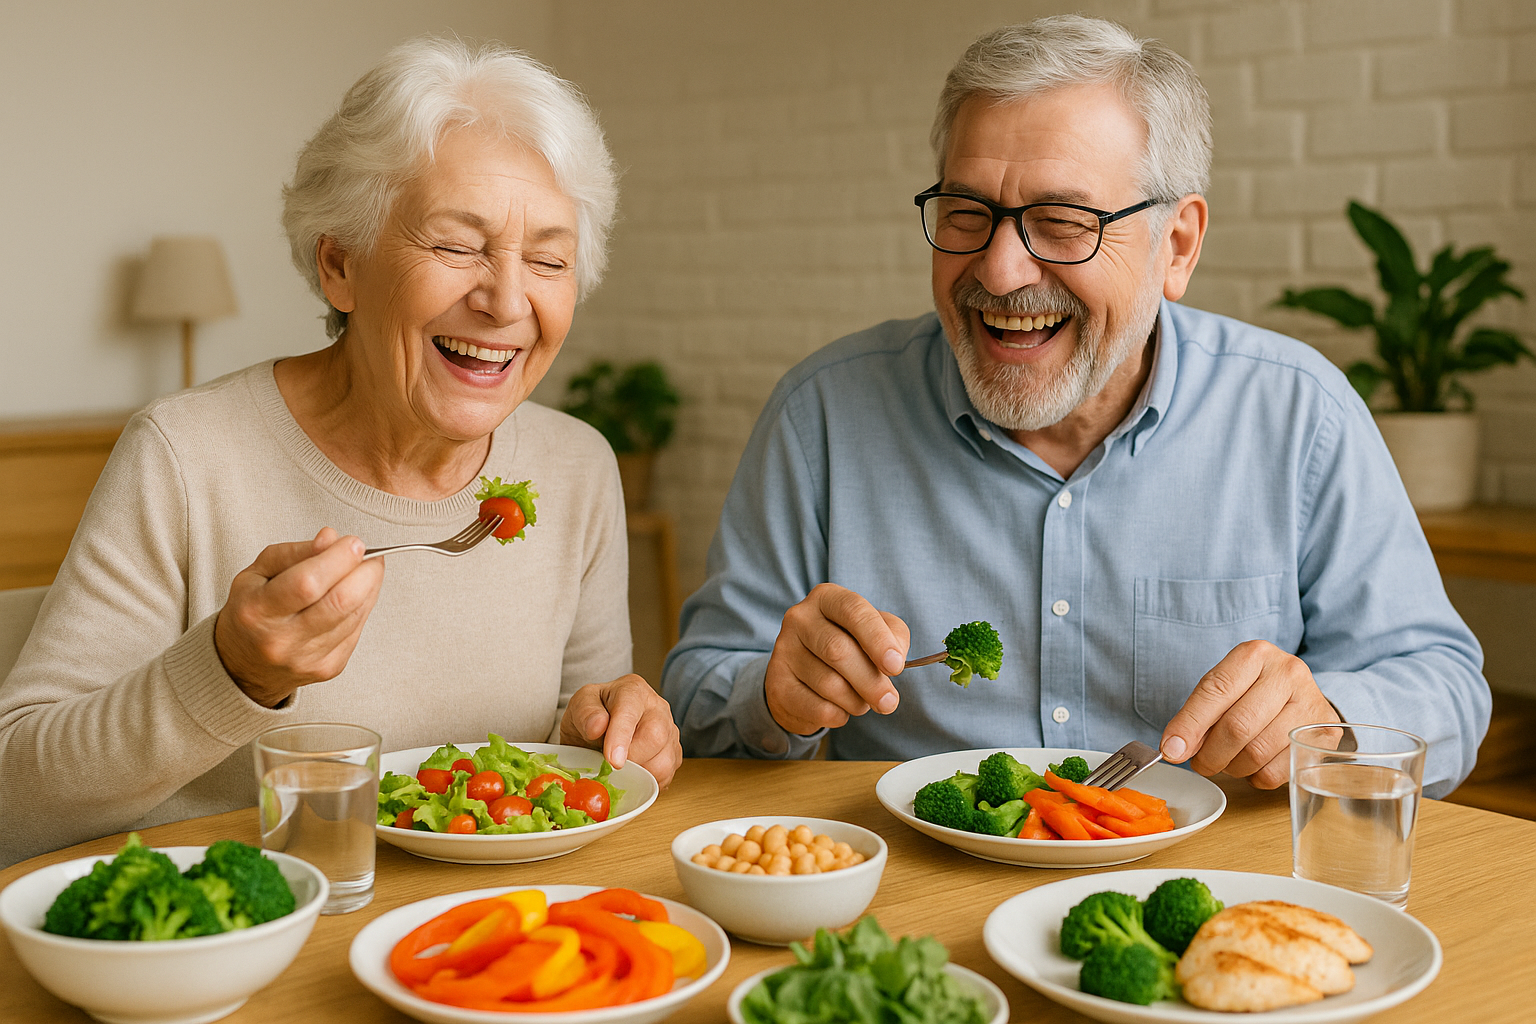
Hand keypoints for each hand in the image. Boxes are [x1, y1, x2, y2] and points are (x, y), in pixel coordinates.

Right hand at [214, 527, 384, 707]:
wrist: (242, 667)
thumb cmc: (250, 614)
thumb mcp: (256, 574)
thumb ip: (293, 553)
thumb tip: (330, 538)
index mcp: (258, 611)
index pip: (307, 583)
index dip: (339, 559)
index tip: (353, 543)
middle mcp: (282, 640)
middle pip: (340, 601)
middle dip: (366, 571)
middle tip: (368, 556)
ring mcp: (308, 658)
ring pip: (355, 614)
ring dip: (368, 586)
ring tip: (362, 571)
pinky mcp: (328, 668)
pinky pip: (358, 630)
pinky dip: (363, 606)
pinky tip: (354, 596)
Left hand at [562, 675, 681, 787]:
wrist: (600, 727)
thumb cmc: (592, 715)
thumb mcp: (579, 706)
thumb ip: (586, 712)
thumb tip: (597, 726)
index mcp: (633, 691)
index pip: (630, 712)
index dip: (622, 737)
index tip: (613, 760)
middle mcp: (657, 708)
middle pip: (656, 737)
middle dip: (631, 758)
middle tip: (610, 765)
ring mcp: (670, 730)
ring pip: (665, 761)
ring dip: (640, 773)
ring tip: (621, 769)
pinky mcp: (674, 753)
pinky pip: (668, 774)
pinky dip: (649, 781)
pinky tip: (634, 774)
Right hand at [763, 583, 910, 734]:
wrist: (803, 676)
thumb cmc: (847, 647)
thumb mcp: (873, 632)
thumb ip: (893, 637)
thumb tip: (895, 659)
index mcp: (827, 598)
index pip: (853, 610)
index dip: (878, 639)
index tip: (896, 666)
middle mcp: (800, 618)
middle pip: (838, 650)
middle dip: (870, 681)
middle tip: (889, 702)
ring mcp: (784, 650)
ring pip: (829, 684)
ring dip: (856, 701)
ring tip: (862, 701)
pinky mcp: (777, 683)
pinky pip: (817, 707)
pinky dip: (839, 715)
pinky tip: (840, 709)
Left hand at [1160, 640, 1339, 788]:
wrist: (1299, 692)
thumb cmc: (1251, 691)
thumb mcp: (1222, 689)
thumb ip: (1196, 715)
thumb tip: (1174, 749)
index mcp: (1255, 654)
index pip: (1215, 691)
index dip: (1189, 725)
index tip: (1171, 749)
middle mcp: (1287, 672)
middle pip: (1237, 727)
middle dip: (1210, 754)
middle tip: (1201, 763)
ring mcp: (1311, 703)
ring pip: (1257, 752)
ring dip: (1232, 767)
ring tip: (1227, 761)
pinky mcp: (1325, 734)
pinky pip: (1278, 771)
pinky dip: (1256, 776)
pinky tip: (1253, 765)